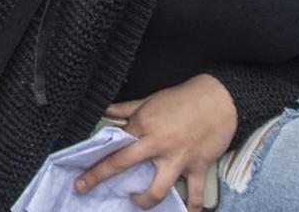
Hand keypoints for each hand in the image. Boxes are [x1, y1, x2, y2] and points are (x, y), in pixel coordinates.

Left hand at [79, 74, 234, 209]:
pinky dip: (192, 208)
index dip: (94, 161)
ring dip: (144, 201)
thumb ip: (126, 108)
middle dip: (100, 178)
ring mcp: (177, 159)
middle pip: (122, 165)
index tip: (80, 176)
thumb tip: (106, 110)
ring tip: (137, 201)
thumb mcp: (150, 100)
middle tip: (85, 189)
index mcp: (143, 126)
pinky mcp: (197, 167)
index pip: (113, 146)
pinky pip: (194, 194)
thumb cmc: (182, 98)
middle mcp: (156, 144)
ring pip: (157, 189)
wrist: (218, 99)